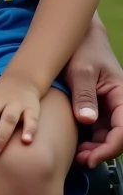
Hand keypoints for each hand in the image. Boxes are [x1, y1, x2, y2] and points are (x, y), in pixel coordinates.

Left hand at [66, 23, 122, 166]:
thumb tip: (86, 121)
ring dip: (96, 147)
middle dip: (103, 151)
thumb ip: (84, 94)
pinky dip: (90, 139)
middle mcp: (119, 102)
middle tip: (82, 159)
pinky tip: (77, 144)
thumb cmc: (82, 48)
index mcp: (122, 94)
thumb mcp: (81, 70)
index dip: (110, 148)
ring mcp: (109, 105)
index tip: (92, 157)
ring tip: (78, 155)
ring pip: (108, 135)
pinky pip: (98, 128)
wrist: (77, 34)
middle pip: (118, 136)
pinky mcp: (98, 105)